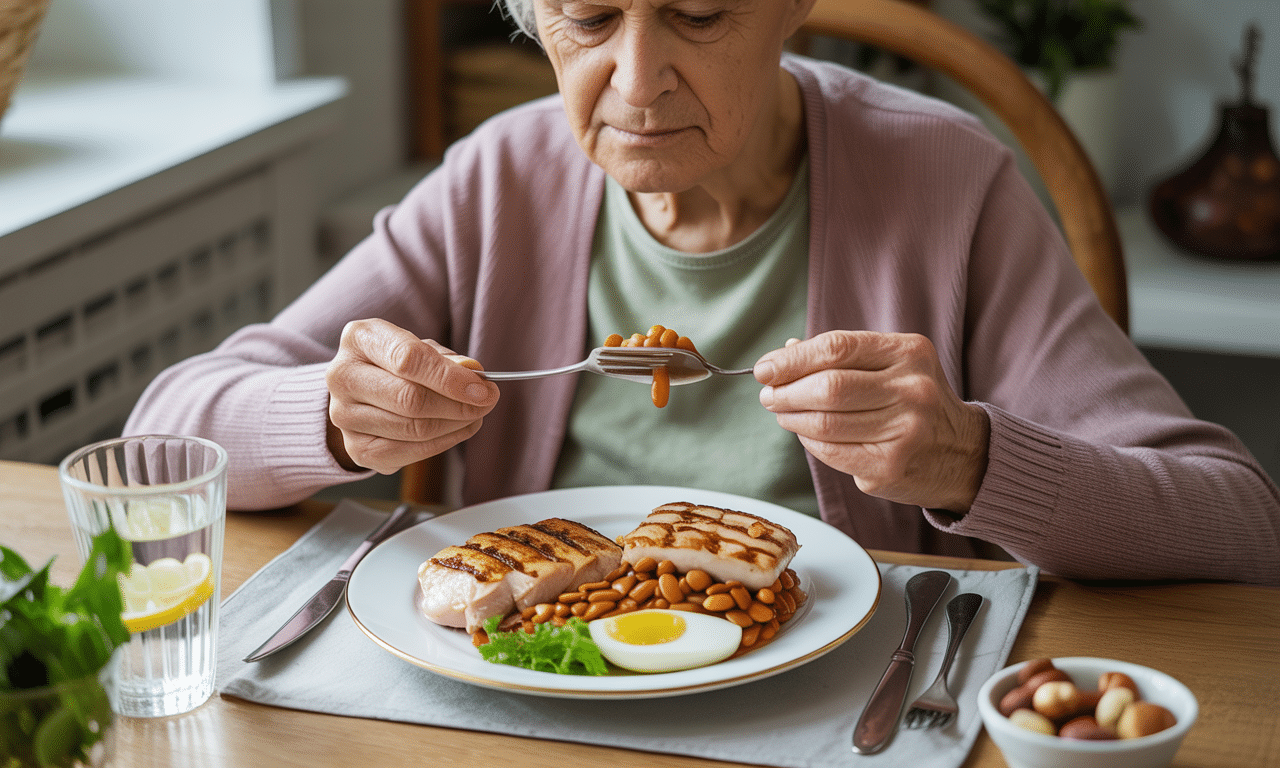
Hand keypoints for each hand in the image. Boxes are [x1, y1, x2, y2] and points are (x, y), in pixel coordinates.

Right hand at [325, 318, 498, 473]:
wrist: (361, 392)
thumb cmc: (395, 364)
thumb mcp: (421, 348)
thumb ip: (447, 359)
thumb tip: (473, 375)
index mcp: (359, 339)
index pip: (408, 359)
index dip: (450, 377)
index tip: (482, 388)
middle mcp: (342, 377)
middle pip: (410, 399)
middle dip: (457, 404)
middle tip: (486, 403)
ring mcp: (345, 416)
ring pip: (414, 429)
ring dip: (455, 424)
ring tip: (474, 415)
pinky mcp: (357, 450)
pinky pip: (410, 452)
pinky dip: (443, 443)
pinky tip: (458, 430)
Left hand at [754, 331, 989, 512]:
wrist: (962, 452)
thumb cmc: (913, 401)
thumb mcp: (890, 365)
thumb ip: (840, 357)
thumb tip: (783, 354)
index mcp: (909, 352)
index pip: (837, 348)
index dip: (792, 360)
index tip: (765, 369)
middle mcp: (912, 389)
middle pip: (828, 387)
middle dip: (785, 392)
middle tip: (768, 396)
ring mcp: (905, 431)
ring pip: (825, 424)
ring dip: (792, 419)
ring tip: (782, 413)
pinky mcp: (891, 466)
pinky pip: (832, 452)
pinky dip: (810, 442)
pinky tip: (807, 434)